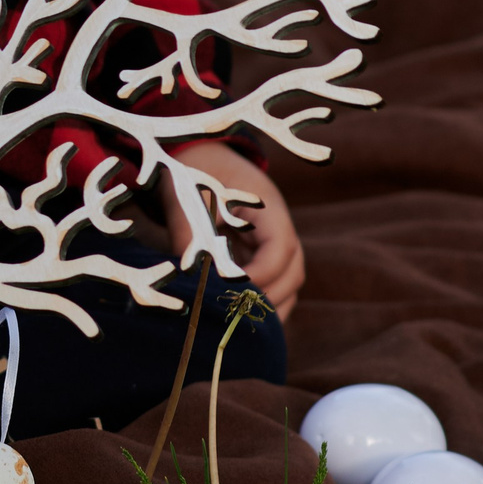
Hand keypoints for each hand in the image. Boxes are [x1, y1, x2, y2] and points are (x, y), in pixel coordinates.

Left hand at [162, 141, 303, 319]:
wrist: (196, 155)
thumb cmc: (192, 173)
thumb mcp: (189, 200)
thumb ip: (190, 237)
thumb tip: (191, 280)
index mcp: (268, 207)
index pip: (281, 248)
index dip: (262, 274)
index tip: (232, 289)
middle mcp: (278, 228)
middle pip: (293, 272)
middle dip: (268, 297)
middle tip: (235, 315)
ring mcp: (272, 244)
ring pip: (287, 284)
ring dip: (269, 308)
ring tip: (239, 328)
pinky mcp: (260, 255)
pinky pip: (272, 285)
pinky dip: (261, 304)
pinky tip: (238, 321)